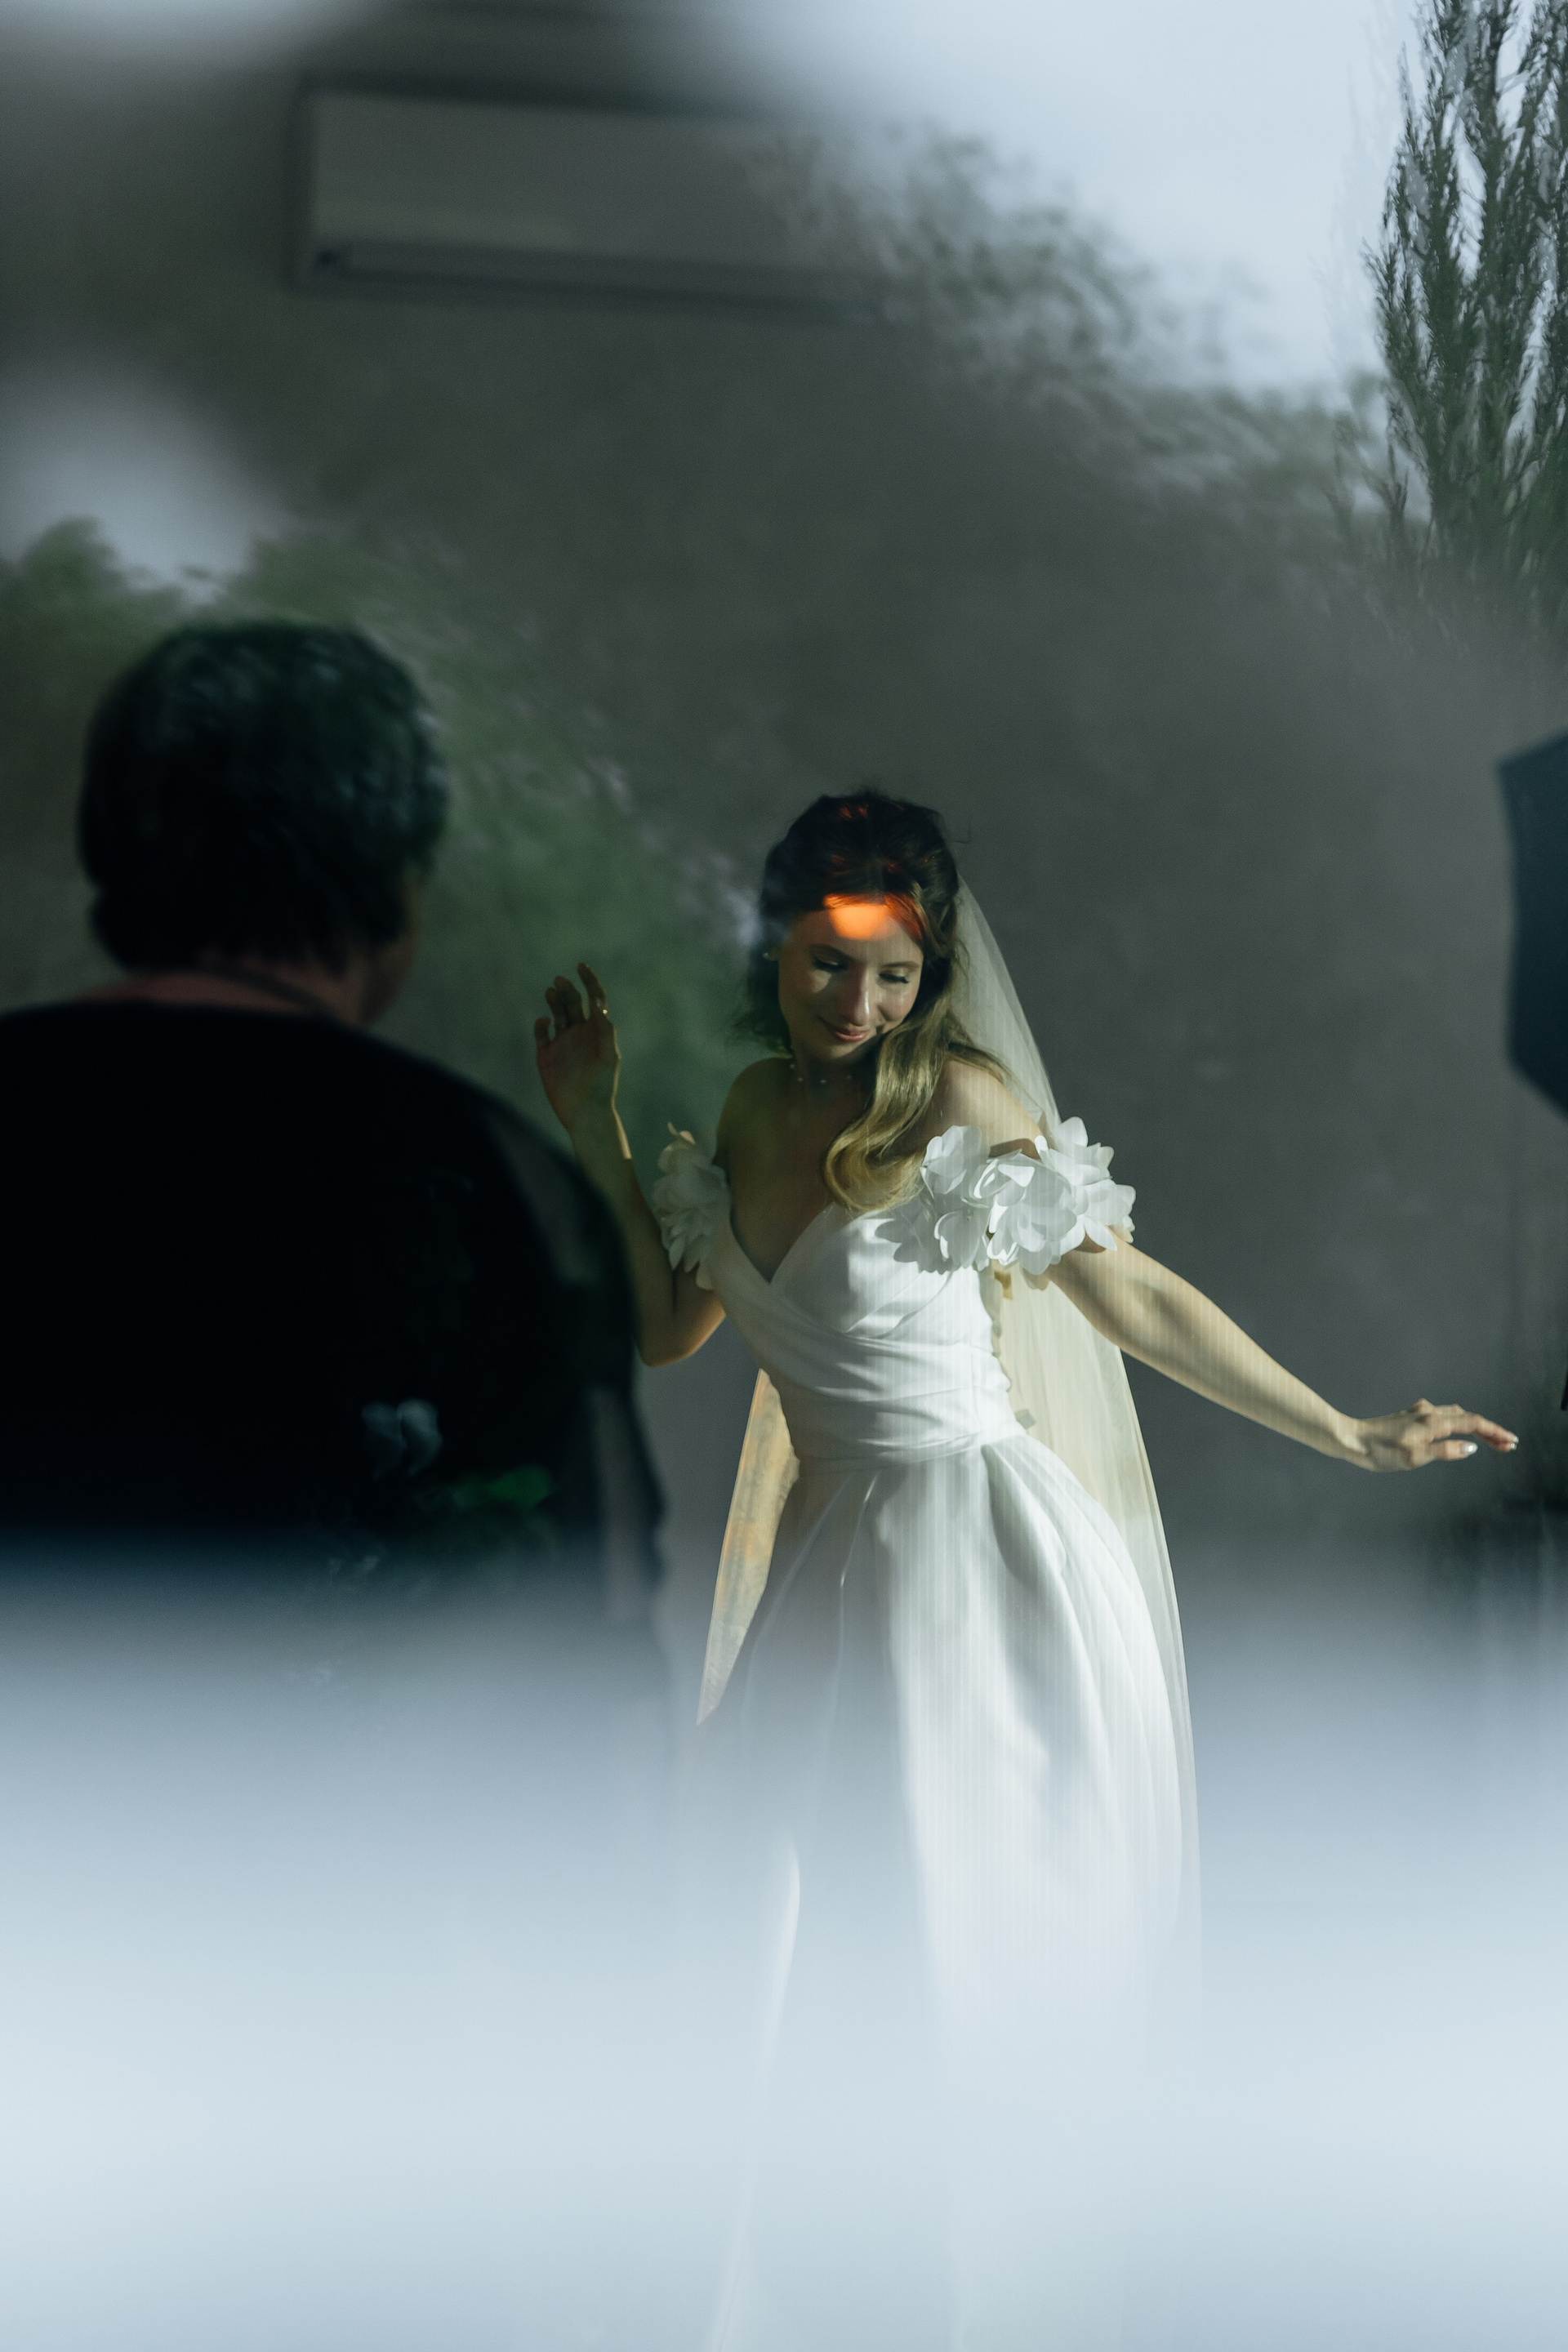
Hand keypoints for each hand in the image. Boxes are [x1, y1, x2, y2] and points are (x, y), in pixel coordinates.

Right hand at [534, 963, 619, 1136]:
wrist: (585, 1112)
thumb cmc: (602, 1086)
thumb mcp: (608, 1056)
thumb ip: (604, 1029)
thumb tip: (597, 1004)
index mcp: (597, 1030)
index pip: (594, 998)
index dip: (588, 981)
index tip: (581, 966)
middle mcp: (579, 1033)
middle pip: (572, 1002)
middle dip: (567, 989)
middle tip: (560, 982)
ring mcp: (562, 1043)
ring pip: (556, 1013)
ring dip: (554, 1001)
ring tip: (551, 991)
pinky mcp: (546, 1056)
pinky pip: (541, 1034)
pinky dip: (541, 1025)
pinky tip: (544, 1023)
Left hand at [1348, 1397, 1517, 1472]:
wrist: (1350, 1439)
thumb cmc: (1381, 1451)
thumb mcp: (1416, 1457)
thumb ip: (1445, 1451)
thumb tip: (1471, 1447)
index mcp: (1434, 1422)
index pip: (1473, 1424)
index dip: (1494, 1432)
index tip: (1511, 1442)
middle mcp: (1428, 1413)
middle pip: (1467, 1417)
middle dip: (1488, 1431)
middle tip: (1506, 1445)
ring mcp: (1417, 1413)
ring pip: (1453, 1413)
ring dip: (1472, 1424)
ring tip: (1485, 1438)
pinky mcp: (1408, 1417)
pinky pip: (1439, 1415)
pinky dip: (1454, 1421)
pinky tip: (1449, 1427)